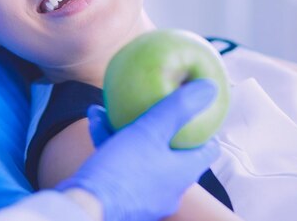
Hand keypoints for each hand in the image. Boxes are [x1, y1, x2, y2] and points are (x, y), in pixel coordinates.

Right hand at [56, 79, 220, 220]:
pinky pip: (123, 165)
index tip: (194, 109)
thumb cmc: (122, 170)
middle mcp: (170, 187)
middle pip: (172, 149)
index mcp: (184, 172)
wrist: (86, 208)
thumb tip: (210, 88)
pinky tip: (95, 120)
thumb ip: (178, 108)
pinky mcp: (124, 197)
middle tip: (149, 104)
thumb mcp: (150, 130)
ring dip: (127, 129)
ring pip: (142, 153)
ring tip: (109, 109)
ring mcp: (147, 194)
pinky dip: (112, 143)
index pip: (209, 149)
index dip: (204, 127)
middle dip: (157, 123)